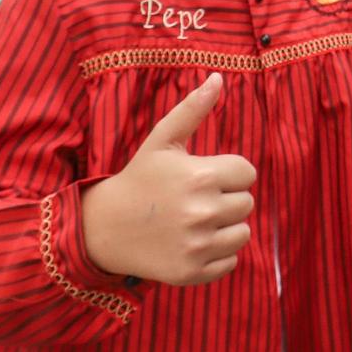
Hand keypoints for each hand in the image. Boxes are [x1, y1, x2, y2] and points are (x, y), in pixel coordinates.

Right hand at [79, 75, 254, 284]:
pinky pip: (231, 262)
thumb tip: (219, 78)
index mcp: (200, 177)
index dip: (228, 172)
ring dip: (225, 227)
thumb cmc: (139, 179)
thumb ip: (192, 110)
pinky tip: (191, 243)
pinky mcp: (192, 273)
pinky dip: (216, 255)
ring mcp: (197, 246)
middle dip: (226, 198)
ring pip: (243, 233)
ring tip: (195, 221)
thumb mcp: (162, 142)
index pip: (247, 173)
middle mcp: (201, 213)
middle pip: (246, 203)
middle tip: (195, 199)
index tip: (204, 176)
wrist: (104, 228)